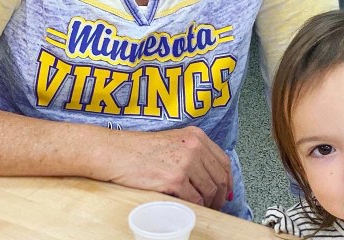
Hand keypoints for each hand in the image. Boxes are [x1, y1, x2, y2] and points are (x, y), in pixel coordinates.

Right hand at [105, 126, 232, 209]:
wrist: (115, 152)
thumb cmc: (138, 149)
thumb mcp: (172, 141)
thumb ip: (192, 153)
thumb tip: (209, 175)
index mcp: (195, 136)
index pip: (223, 161)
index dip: (228, 180)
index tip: (226, 192)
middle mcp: (194, 146)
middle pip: (219, 178)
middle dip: (219, 196)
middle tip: (214, 206)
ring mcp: (186, 162)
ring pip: (208, 191)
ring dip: (206, 203)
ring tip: (199, 208)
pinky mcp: (175, 178)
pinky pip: (193, 200)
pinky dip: (192, 207)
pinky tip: (185, 206)